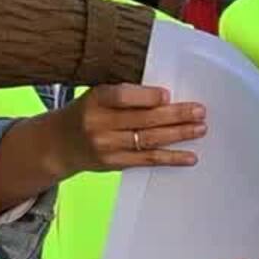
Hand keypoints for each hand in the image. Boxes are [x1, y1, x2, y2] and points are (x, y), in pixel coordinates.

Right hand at [52, 84, 204, 175]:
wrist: (59, 144)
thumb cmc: (87, 112)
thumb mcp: (97, 95)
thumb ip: (125, 94)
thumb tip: (167, 95)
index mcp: (95, 99)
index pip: (121, 96)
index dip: (146, 96)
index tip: (167, 94)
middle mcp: (99, 124)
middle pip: (143, 119)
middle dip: (175, 115)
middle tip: (199, 111)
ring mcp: (107, 146)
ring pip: (149, 140)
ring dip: (178, 135)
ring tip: (200, 128)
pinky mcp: (115, 163)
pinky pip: (147, 160)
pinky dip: (171, 158)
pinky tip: (189, 156)